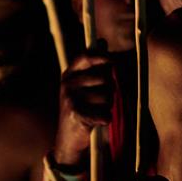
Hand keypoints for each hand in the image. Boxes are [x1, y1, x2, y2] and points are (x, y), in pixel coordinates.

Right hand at [54, 47, 113, 165]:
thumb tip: (102, 41)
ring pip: (107, 96)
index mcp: (68, 74)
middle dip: (109, 89)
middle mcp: (67, 84)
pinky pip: (105, 113)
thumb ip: (92, 65)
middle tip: (100, 100)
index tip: (113, 61)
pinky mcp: (77, 115)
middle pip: (104, 78)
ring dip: (108, 105)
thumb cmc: (80, 108)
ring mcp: (70, 99)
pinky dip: (105, 119)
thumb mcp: (82, 85)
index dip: (103, 56)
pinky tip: (97, 122)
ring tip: (96, 111)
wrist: (68, 139)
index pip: (87, 56)